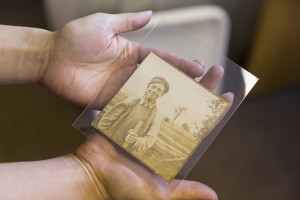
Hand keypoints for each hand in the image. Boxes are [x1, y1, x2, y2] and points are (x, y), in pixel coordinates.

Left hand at [40, 11, 204, 107]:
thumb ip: (128, 21)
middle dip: (179, 83)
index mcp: (130, 52)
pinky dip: (143, 110)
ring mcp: (119, 87)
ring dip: (165, 100)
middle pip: (158, 78)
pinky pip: (129, 106)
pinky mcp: (108, 101)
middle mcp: (128, 71)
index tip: (199, 67)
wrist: (50, 57)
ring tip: (186, 106)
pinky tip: (158, 116)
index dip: (179, 63)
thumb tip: (151, 13)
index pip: (160, 58)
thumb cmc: (74, 38)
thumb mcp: (104, 24)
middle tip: (200, 88)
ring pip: (147, 94)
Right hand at [74, 65, 232, 199]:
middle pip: (187, 105)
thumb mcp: (158, 193)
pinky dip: (153, 80)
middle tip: (216, 71)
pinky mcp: (129, 111)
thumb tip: (213, 196)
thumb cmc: (122, 186)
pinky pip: (144, 93)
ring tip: (195, 63)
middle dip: (203, 87)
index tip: (228, 96)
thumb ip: (185, 191)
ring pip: (168, 95)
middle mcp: (161, 130)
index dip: (214, 112)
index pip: (199, 126)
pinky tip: (165, 66)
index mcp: (171, 147)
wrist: (92, 174)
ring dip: (182, 78)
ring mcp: (145, 119)